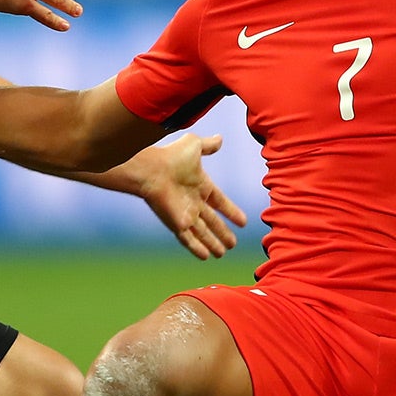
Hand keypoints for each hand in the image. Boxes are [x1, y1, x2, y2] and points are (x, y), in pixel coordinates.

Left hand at [125, 134, 249, 259]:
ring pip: (202, 233)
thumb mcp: (194, 145)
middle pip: (212, 222)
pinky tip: (205, 257)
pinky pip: (189, 239)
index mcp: (200, 185)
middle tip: (233, 244)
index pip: (220, 202)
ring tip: (222, 253)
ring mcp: (185, 215)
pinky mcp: (177, 224)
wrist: (152, 170)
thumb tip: (220, 138)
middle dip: (222, 233)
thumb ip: (208, 145)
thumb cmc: (171, 156)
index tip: (243, 222)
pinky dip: (197, 248)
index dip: (231, 212)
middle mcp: (193, 202)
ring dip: (212, 243)